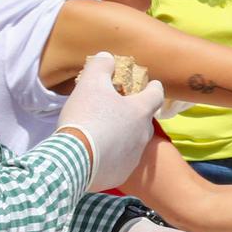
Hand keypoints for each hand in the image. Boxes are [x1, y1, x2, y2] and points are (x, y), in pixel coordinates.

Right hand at [57, 52, 162, 191]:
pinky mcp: (121, 174)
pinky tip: (97, 155)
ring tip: (104, 133)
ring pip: (133, 143)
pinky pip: (119, 162)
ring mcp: (134, 157)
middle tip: (118, 110)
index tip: (151, 84)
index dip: (153, 87)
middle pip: (144, 121)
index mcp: (140, 111)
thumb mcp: (90, 83)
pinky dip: (112, 157)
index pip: (156, 95)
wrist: (75, 159)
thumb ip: (100, 67)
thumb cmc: (87, 116)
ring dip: (123, 137)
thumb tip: (107, 57)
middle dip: (135, 114)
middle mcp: (143, 135)